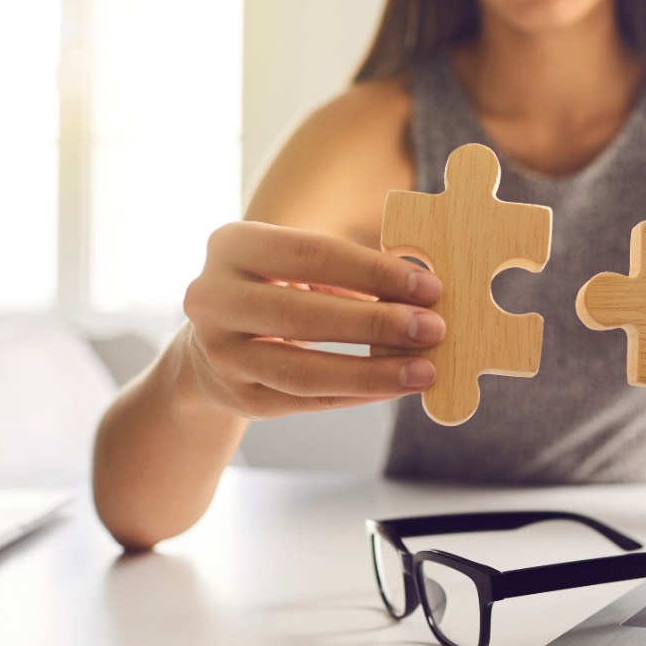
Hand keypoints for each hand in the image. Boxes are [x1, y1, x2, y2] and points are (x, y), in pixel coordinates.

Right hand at [181, 221, 445, 418]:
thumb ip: (352, 272)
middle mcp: (212, 299)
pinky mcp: (238, 396)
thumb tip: (422, 292)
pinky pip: (308, 400)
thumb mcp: (300, 266)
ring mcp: (220, 354)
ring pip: (303, 370)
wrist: (216, 344)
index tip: (429, 286)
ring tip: (424, 370)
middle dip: (377, 323)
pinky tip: (397, 386)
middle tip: (432, 328)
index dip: (374, 272)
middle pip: (303, 315)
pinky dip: (359, 394)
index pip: (311, 255)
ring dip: (372, 372)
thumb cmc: (279, 289)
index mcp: (232, 246)